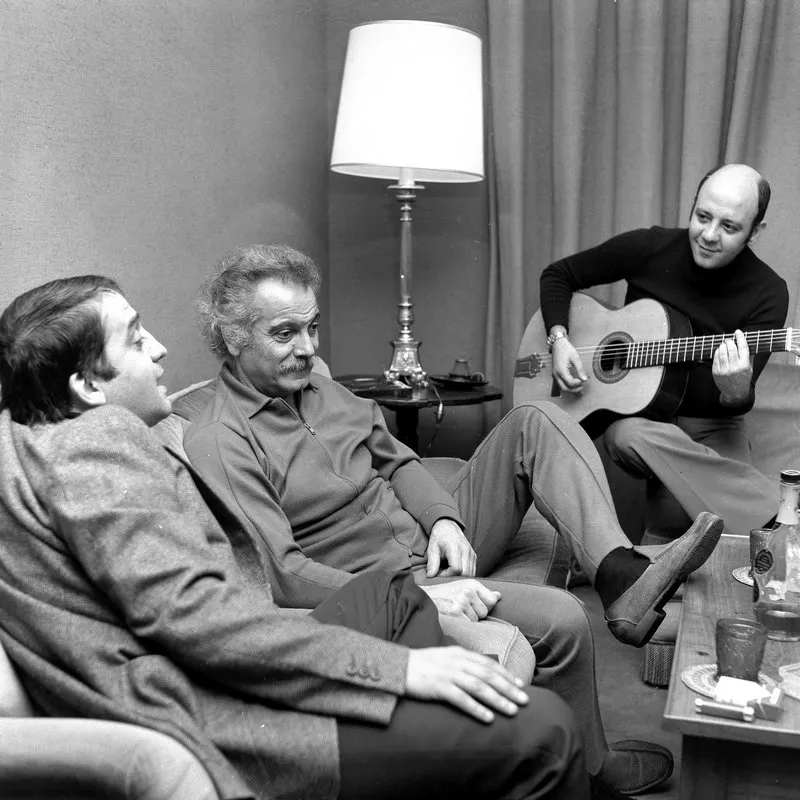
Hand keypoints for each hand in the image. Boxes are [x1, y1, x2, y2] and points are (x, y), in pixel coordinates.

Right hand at [405, 646, 528, 722]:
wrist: (396, 667)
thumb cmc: (421, 665)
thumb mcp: (444, 658)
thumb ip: (462, 663)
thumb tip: (482, 673)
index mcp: (459, 653)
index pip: (488, 664)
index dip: (506, 675)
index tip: (520, 685)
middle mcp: (456, 662)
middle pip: (488, 676)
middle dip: (508, 689)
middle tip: (525, 701)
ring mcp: (447, 674)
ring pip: (479, 687)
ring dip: (498, 700)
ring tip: (512, 711)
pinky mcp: (438, 687)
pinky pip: (461, 699)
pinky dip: (476, 708)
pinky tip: (488, 717)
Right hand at [421, 580, 500, 621]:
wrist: (423, 598)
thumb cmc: (444, 595)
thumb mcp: (463, 588)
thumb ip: (482, 593)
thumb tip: (498, 596)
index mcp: (472, 583)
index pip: (492, 600)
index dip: (483, 605)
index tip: (473, 604)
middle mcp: (468, 590)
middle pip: (484, 612)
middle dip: (474, 614)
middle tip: (459, 608)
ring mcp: (462, 601)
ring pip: (476, 620)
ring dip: (466, 620)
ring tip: (454, 612)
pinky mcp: (456, 612)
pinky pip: (467, 625)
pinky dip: (460, 625)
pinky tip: (451, 617)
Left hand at [426, 519, 475, 576]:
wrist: (448, 526)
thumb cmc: (439, 537)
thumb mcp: (432, 548)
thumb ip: (432, 562)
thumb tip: (430, 576)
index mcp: (455, 547)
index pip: (456, 569)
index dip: (447, 575)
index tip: (439, 573)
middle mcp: (466, 551)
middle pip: (465, 573)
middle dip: (453, 577)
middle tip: (443, 573)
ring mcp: (472, 554)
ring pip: (470, 574)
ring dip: (459, 577)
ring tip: (448, 571)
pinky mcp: (474, 557)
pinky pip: (472, 571)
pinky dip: (464, 574)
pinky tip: (454, 570)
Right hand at [551, 337, 587, 393]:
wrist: (557, 344)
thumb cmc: (565, 349)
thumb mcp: (575, 358)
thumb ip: (580, 369)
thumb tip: (584, 378)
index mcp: (561, 370)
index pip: (570, 382)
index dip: (579, 383)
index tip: (584, 379)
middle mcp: (556, 374)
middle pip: (565, 388)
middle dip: (575, 389)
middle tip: (583, 385)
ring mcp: (555, 375)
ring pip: (562, 387)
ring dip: (571, 389)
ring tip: (580, 386)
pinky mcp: (556, 374)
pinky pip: (561, 383)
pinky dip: (568, 385)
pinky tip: (574, 384)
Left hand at [713, 329, 752, 405]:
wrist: (734, 392)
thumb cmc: (743, 378)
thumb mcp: (750, 368)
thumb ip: (749, 356)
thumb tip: (749, 342)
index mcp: (745, 365)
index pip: (743, 347)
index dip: (740, 338)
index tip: (738, 332)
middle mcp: (734, 367)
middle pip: (731, 348)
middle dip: (730, 341)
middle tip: (730, 339)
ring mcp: (724, 370)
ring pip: (722, 351)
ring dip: (723, 345)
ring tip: (725, 344)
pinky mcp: (716, 371)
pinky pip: (715, 357)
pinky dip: (718, 351)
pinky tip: (720, 350)